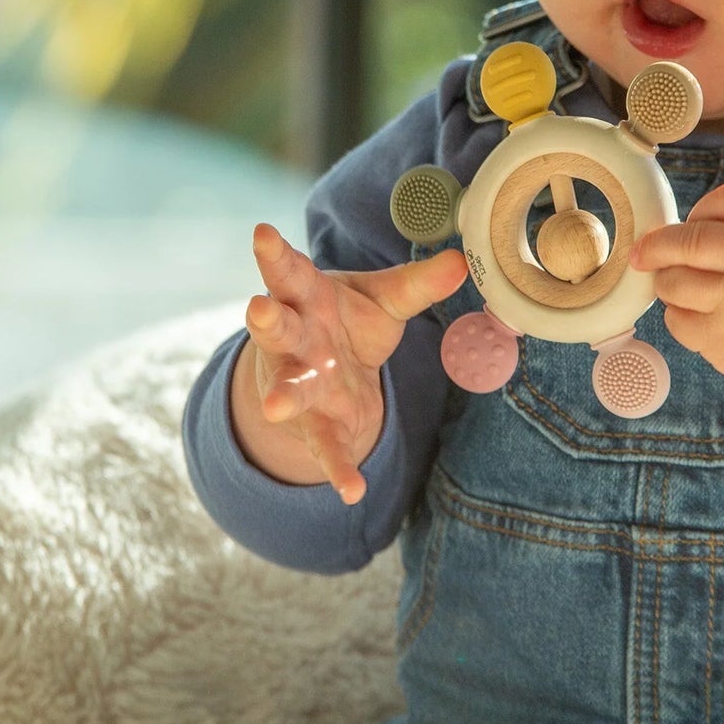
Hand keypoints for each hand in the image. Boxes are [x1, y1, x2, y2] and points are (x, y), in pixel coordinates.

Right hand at [239, 223, 466, 503]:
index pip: (289, 272)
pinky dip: (338, 469)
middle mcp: (296, 341)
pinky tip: (352, 490)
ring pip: (289, 387)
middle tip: (258, 307)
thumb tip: (464, 260)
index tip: (261, 233)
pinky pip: (326, 448)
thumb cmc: (348, 321)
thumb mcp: (384, 299)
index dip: (275, 253)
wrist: (329, 375)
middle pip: (279, 328)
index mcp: (307, 298)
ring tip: (275, 406)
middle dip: (268, 320)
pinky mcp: (317, 425)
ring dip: (283, 395)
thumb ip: (419, 283)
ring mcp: (301, 385)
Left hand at [630, 181, 723, 401]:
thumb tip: (698, 222)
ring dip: (668, 281)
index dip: (704, 209)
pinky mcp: (722, 342)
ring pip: (672, 282)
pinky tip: (699, 315)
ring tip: (682, 286)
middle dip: (656, 244)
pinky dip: (680, 315)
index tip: (696, 221)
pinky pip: (678, 320)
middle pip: (685, 240)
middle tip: (643, 251)